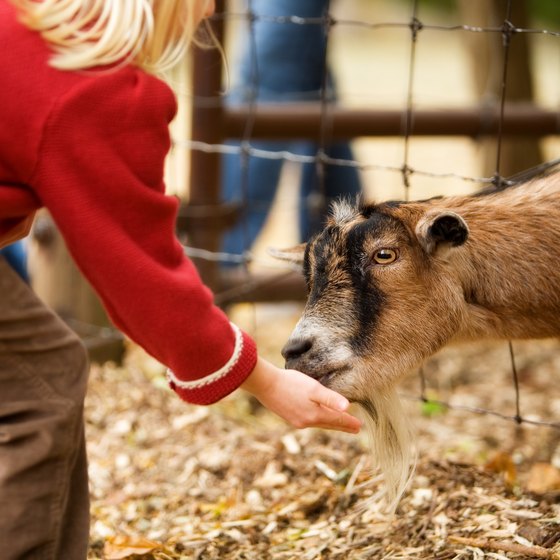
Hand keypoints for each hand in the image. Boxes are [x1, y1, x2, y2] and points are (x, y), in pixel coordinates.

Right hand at [241, 357, 361, 433]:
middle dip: (342, 425)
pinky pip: (308, 420)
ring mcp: (296, 420)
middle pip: (329, 424)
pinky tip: (316, 416)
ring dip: (330, 423)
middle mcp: (306, 422)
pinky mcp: (288, 416)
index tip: (360, 426)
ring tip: (338, 422)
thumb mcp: (314, 388)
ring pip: (318, 423)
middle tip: (354, 428)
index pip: (337, 420)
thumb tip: (348, 407)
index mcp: (315, 415)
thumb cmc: (291, 383)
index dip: (349, 422)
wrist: (265, 384)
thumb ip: (331, 398)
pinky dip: (318, 420)